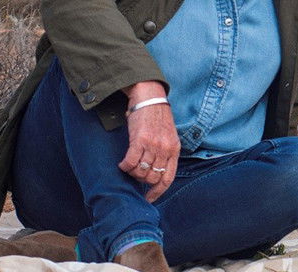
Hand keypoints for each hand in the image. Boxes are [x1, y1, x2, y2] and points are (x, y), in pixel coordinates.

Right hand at [117, 82, 179, 201]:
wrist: (150, 99)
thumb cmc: (158, 118)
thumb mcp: (169, 136)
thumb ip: (165, 153)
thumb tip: (155, 171)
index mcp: (174, 150)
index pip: (168, 179)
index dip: (158, 192)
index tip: (149, 199)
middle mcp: (165, 149)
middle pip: (152, 177)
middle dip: (142, 180)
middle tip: (136, 173)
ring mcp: (153, 145)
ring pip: (140, 171)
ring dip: (132, 173)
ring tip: (129, 167)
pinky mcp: (140, 140)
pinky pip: (131, 162)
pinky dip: (125, 166)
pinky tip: (122, 164)